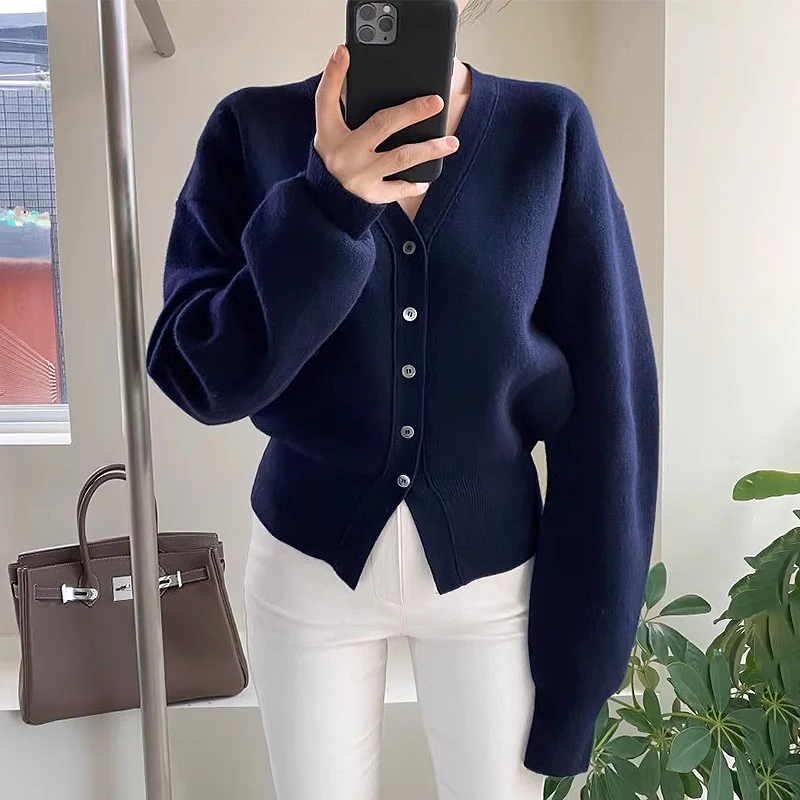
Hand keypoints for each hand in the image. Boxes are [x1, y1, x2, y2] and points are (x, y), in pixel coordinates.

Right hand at [313, 44, 459, 203]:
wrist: (327, 192)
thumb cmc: (336, 149)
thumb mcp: (329, 124)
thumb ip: (337, 93)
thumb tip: (346, 55)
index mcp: (330, 131)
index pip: (327, 99)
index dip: (334, 75)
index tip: (345, 51)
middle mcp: (344, 153)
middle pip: (381, 126)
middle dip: (412, 112)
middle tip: (437, 102)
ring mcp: (359, 176)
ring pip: (400, 158)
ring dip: (428, 150)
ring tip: (451, 142)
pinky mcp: (371, 194)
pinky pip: (398, 188)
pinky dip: (414, 183)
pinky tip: (428, 178)